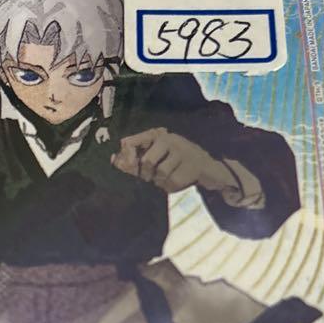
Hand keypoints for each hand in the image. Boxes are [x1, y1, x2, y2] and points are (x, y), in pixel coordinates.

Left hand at [111, 128, 234, 193]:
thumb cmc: (178, 164)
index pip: (128, 143)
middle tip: (154, 178)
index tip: (131, 169)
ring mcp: (182, 151)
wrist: (210, 168)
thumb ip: (135, 160)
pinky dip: (172, 187)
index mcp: (156, 135)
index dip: (125, 160)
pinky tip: (180, 181)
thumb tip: (113, 160)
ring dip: (161, 183)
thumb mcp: (156, 158)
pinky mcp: (193, 165)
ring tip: (169, 179)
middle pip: (146, 162)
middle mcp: (169, 139)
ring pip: (160, 174)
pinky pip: (172, 182)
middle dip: (147, 176)